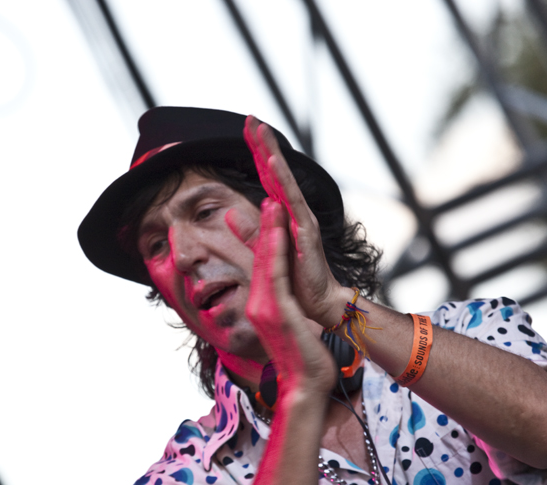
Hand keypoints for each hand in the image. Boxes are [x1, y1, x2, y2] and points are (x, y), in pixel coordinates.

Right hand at [227, 194, 336, 396]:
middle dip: (262, 226)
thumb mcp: (291, 327)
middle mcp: (258, 304)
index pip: (261, 267)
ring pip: (265, 261)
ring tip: (272, 202)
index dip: (263, 238)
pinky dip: (276, 250)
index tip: (267, 214)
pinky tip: (280, 232)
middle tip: (266, 196)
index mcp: (261, 307)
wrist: (306, 384)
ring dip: (268, 229)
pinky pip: (275, 274)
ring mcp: (265, 308)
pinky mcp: (278, 311)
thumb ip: (285, 310)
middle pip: (258, 258)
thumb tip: (286, 300)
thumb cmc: (303, 358)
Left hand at [243, 116, 349, 328]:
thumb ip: (250, 231)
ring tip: (261, 132)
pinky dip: (283, 182)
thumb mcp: (265, 251)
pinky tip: (273, 165)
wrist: (318, 303)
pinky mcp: (306, 232)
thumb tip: (228, 214)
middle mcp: (294, 211)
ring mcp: (301, 219)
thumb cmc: (296, 279)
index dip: (255, 154)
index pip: (266, 178)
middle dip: (263, 144)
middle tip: (251, 118)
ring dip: (272, 155)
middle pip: (275, 172)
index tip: (245, 130)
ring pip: (285, 181)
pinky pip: (293, 202)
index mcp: (282, 214)